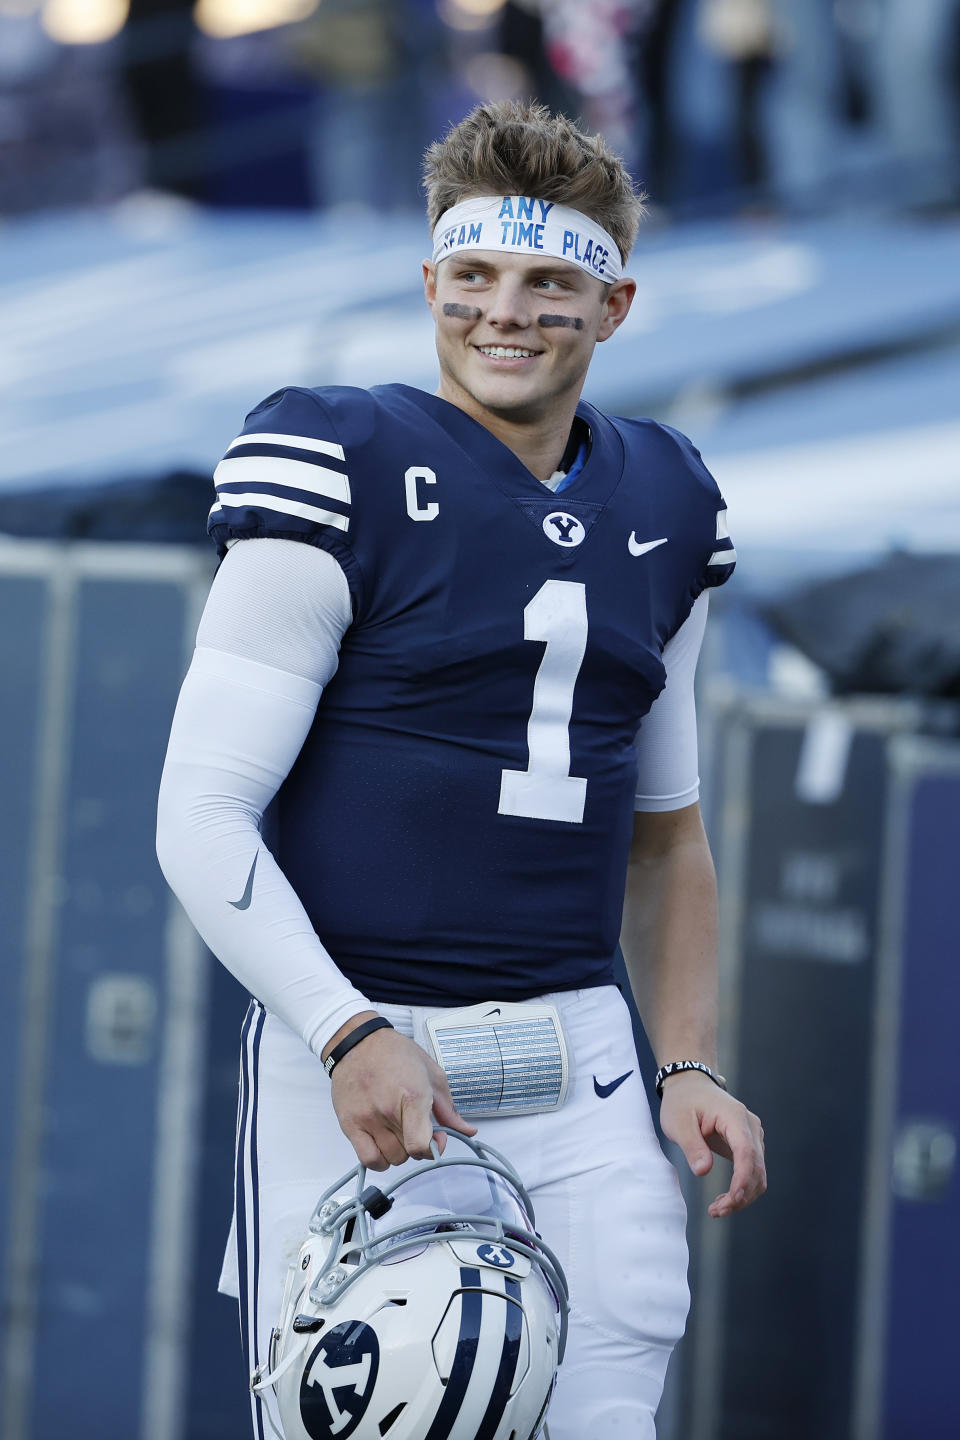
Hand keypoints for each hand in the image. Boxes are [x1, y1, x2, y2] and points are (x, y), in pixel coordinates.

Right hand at [328, 1022, 476, 1170]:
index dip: (433, 1149)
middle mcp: (388, 1110)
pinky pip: (368, 1159)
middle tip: (416, 1128)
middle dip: (418, 1145)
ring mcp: (367, 1119)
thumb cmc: (394, 1053)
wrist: (358, 1042)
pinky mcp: (349, 1124)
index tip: (436, 1140)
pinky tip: (384, 1145)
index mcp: (412, 1095)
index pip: (420, 1145)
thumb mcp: (431, 1074)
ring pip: (391, 1158)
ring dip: (399, 1151)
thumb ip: (449, 1109)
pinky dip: (379, 1160)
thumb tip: (468, 1130)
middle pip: (408, 1153)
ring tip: (399, 1132)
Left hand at [658, 1072, 765, 1216]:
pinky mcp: (749, 1145)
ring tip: (717, 1209)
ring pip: (758, 1174)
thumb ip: (692, 1146)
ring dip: (743, 1196)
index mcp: (734, 1116)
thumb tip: (704, 1171)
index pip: (746, 1151)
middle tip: (716, 1211)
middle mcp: (750, 1126)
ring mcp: (752, 1136)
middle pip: (756, 1167)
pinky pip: (752, 1171)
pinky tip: (725, 1199)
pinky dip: (743, 1189)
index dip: (742, 1178)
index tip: (732, 1199)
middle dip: (741, 1195)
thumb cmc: (683, 1101)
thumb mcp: (678, 1122)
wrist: (690, 1086)